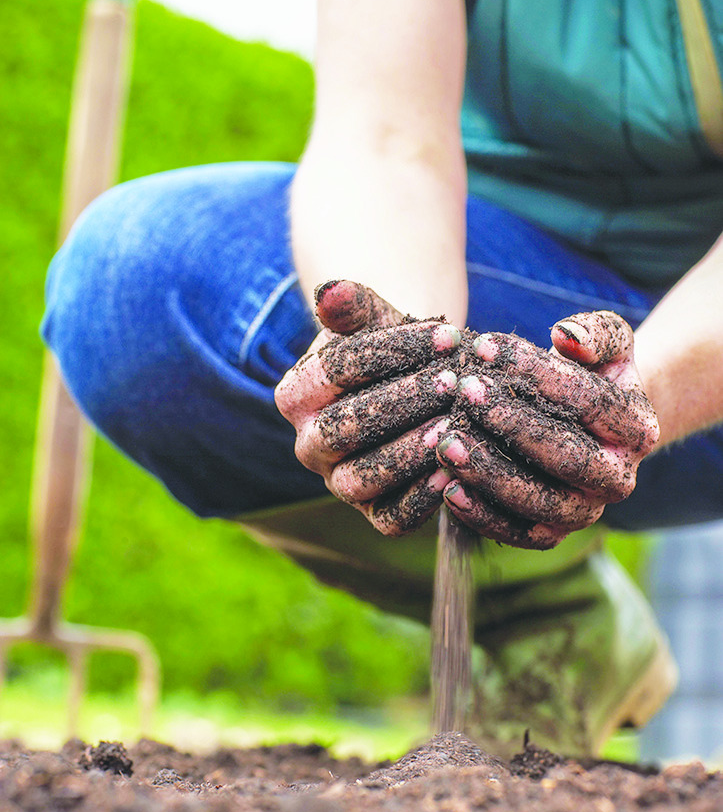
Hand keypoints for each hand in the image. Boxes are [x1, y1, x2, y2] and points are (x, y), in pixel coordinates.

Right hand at [275, 280, 459, 534]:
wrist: (420, 384)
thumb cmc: (395, 349)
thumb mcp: (376, 319)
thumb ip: (352, 304)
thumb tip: (330, 292)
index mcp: (296, 394)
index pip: (334, 371)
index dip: (390, 351)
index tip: (447, 336)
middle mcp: (309, 445)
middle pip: (341, 429)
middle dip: (400, 403)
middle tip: (451, 383)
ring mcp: (339, 482)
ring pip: (361, 478)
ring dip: (409, 453)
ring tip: (452, 426)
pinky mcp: (375, 514)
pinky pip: (391, 519)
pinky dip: (421, 500)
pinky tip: (455, 471)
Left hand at [436, 311, 659, 548]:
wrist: (585, 426)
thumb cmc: (589, 374)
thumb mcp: (606, 343)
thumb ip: (595, 333)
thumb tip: (566, 337)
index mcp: (637, 429)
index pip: (587, 400)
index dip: (535, 371)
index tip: (484, 346)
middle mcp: (619, 479)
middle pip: (567, 456)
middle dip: (511, 423)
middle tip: (464, 392)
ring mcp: (586, 512)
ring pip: (541, 503)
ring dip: (490, 473)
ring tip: (446, 442)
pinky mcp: (551, 535)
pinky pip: (517, 534)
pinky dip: (481, 515)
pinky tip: (446, 488)